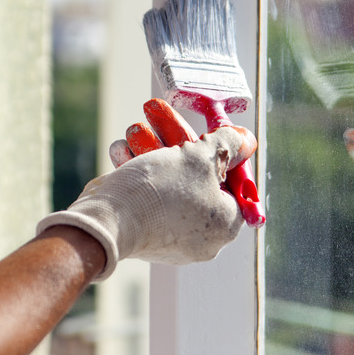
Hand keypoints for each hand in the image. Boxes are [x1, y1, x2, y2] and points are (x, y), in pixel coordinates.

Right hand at [37, 99, 256, 279]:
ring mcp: (169, 238)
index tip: (203, 134)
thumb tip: (246, 140)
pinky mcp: (142, 234)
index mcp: (225, 225)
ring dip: (151, 151)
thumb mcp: (200, 157)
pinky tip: (123, 150)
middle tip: (160, 117)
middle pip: (195, 178)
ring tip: (136, 129)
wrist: (107, 220)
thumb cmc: (161, 190)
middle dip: (174, 142)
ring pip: (167, 183)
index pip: (232, 183)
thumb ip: (227, 144)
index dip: (219, 153)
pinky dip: (136, 172)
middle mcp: (201, 238)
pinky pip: (146, 198)